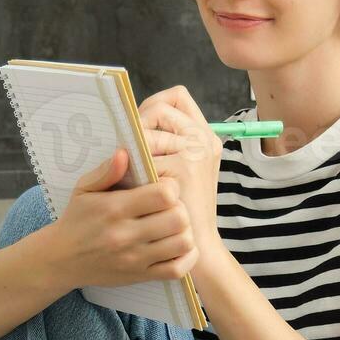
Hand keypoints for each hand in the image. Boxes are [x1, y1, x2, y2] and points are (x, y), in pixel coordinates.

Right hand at [38, 150, 196, 289]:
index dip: (170, 187)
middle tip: (170, 208)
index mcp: (114, 209)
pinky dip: (186, 258)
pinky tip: (177, 246)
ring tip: (173, 226)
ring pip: (182, 243)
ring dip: (184, 232)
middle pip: (179, 218)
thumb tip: (125, 153)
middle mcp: (125, 235)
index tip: (163, 188)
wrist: (61, 259)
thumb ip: (106, 171)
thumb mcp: (84, 190)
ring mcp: (135, 259)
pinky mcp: (140, 276)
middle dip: (180, 208)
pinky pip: (178, 270)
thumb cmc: (76, 220)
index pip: (164, 194)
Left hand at [138, 85, 222, 234]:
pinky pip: (143, 150)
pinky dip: (134, 165)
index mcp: (205, 136)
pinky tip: (136, 183)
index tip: (143, 129)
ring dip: (134, 147)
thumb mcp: (186, 171)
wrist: (198, 243)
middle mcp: (204, 139)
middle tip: (134, 152)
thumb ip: (170, 143)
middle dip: (139, 126)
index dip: (154, 106)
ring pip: (148, 128)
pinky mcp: (183, 168)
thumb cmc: (184, 207)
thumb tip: (138, 120)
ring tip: (135, 170)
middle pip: (159, 107)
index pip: (178, 96)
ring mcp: (196, 152)